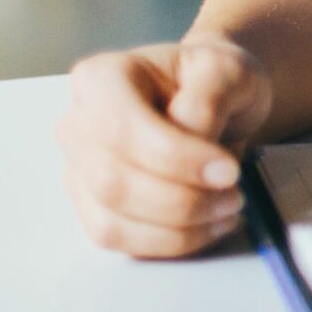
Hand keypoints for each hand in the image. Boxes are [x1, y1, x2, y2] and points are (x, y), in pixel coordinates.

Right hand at [55, 37, 273, 257]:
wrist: (214, 101)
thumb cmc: (213, 81)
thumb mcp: (226, 69)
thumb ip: (208, 96)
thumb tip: (191, 135)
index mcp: (101, 78)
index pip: (122, 128)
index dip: (175, 158)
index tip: (229, 172)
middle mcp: (78, 125)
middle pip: (113, 182)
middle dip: (181, 201)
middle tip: (234, 196)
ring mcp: (80, 170)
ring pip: (112, 221)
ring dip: (177, 229)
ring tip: (226, 210)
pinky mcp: (93, 207)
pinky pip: (119, 241)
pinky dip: (168, 243)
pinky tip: (207, 226)